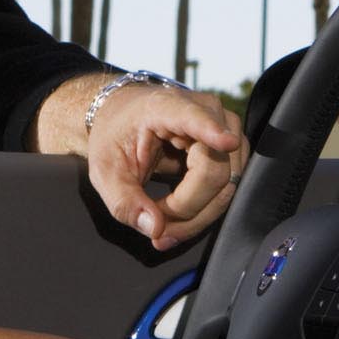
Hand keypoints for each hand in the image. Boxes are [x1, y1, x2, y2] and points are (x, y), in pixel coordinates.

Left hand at [79, 81, 250, 249]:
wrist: (124, 119)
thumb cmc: (115, 137)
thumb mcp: (105, 172)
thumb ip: (124, 201)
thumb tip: (155, 228)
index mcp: (167, 106)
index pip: (196, 119)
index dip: (213, 131)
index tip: (226, 142)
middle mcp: (206, 111)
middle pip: (215, 173)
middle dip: (186, 212)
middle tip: (157, 231)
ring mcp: (226, 129)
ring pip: (226, 186)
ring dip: (196, 216)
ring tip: (164, 225)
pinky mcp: (232, 148)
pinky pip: (228, 187)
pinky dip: (204, 211)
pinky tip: (179, 220)